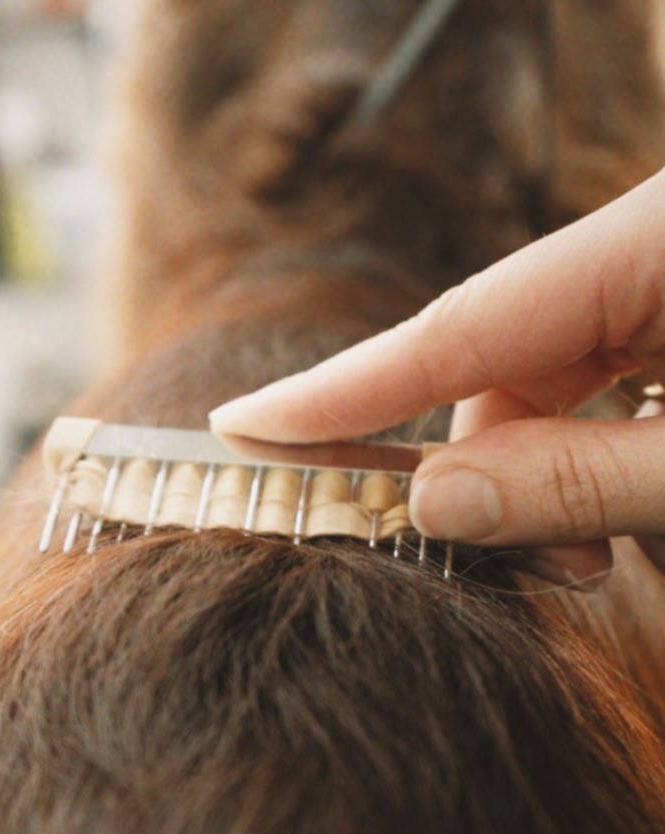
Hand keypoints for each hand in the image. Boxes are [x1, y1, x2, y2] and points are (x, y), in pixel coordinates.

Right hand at [209, 170, 664, 581]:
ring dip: (537, 470)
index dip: (343, 387)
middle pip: (492, 355)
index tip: (243, 422)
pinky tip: (612, 508)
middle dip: (475, 468)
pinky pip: (588, 371)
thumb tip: (432, 502)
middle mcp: (637, 243)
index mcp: (652, 243)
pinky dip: (577, 446)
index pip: (455, 324)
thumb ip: (577, 481)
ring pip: (538, 373)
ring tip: (586, 556)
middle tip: (489, 557)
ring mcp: (653, 271)